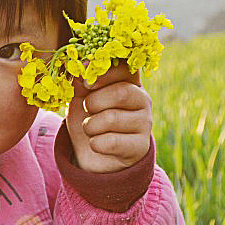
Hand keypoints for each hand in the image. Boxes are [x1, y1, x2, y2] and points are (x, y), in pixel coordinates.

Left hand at [65, 59, 151, 173]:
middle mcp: (142, 99)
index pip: (125, 68)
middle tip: (87, 110)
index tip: (85, 83)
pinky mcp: (141, 146)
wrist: (93, 157)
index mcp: (129, 82)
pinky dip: (95, 143)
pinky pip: (112, 142)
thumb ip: (80, 83)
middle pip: (121, 92)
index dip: (104, 73)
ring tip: (90, 129)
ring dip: (90, 126)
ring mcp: (145, 123)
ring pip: (112, 118)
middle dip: (94, 102)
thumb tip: (79, 69)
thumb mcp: (80, 99)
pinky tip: (96, 144)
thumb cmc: (89, 120)